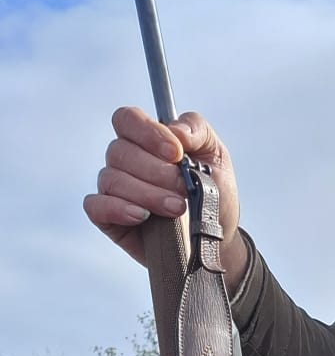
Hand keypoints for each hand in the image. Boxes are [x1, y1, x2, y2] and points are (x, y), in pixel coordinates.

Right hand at [83, 107, 243, 278]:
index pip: (127, 119)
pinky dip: (117, 208)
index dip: (147, 132)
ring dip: (146, 193)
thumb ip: (197, 129)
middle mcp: (125, 161)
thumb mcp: (216, 154)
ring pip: (111, 178)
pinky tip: (142, 216)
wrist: (217, 237)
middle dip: (156, 171)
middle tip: (184, 189)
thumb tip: (175, 130)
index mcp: (146, 139)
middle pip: (120, 151)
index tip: (176, 153)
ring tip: (177, 208)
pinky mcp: (109, 218)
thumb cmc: (213, 193)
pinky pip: (96, 206)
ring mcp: (115, 189)